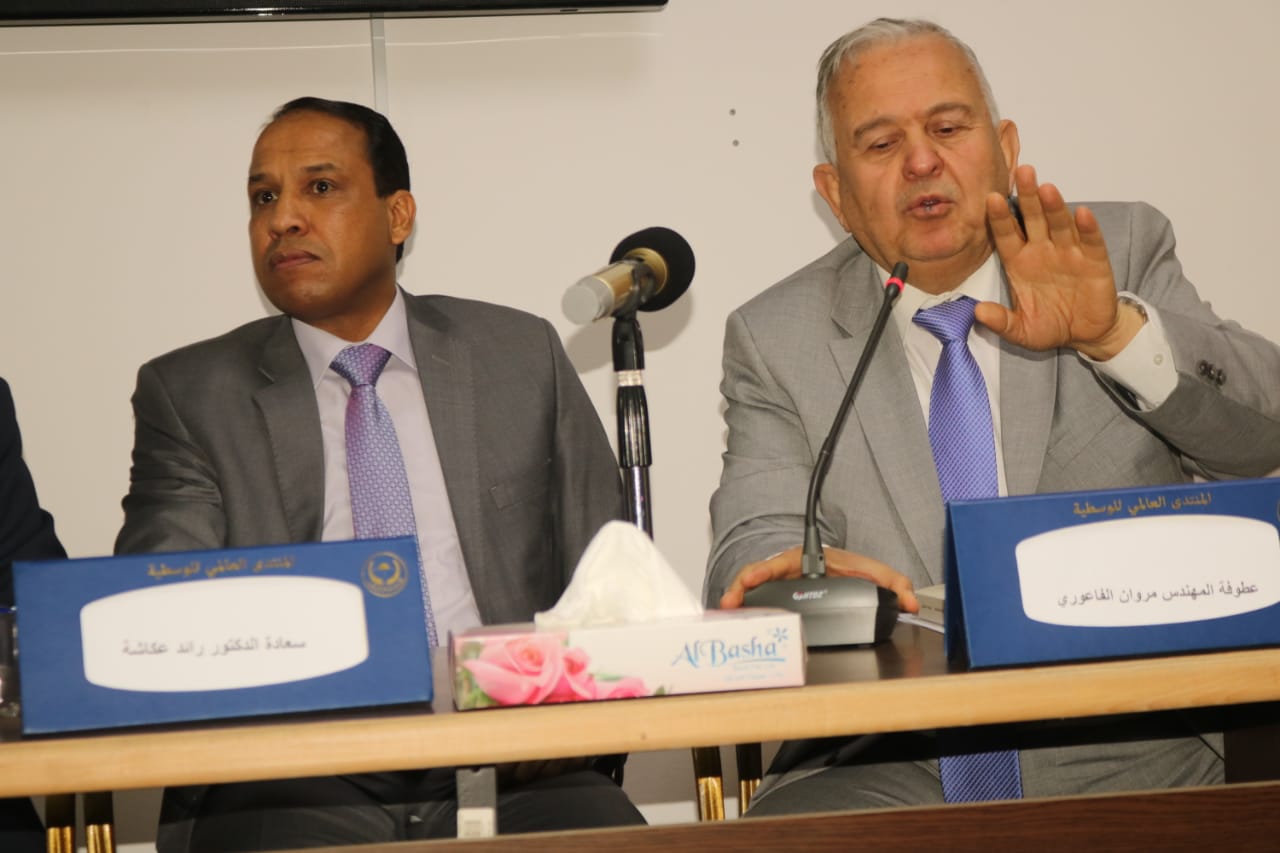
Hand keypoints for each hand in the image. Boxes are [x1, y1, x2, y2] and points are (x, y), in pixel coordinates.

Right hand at [719, 545, 918, 612]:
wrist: (844, 572)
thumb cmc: (852, 568)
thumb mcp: (875, 573)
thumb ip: (895, 585)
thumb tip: (910, 603)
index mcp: (804, 560)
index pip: (777, 564)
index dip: (760, 572)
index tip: (750, 580)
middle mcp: (786, 571)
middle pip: (756, 577)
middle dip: (740, 589)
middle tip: (728, 603)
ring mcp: (779, 584)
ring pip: (751, 590)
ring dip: (736, 600)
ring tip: (725, 613)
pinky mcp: (777, 598)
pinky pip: (756, 601)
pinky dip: (744, 609)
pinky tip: (736, 621)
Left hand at [978, 164, 1143, 359]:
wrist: (1085, 335)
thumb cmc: (1050, 326)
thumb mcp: (1022, 330)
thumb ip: (1001, 321)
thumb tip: (978, 312)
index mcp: (1020, 262)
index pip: (1006, 234)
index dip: (999, 218)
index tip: (990, 199)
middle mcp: (1042, 251)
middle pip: (1033, 218)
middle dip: (1027, 196)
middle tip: (1022, 172)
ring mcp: (1068, 252)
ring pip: (1059, 223)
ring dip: (1054, 206)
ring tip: (1046, 188)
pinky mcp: (1094, 260)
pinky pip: (1090, 240)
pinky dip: (1087, 227)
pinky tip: (1082, 213)